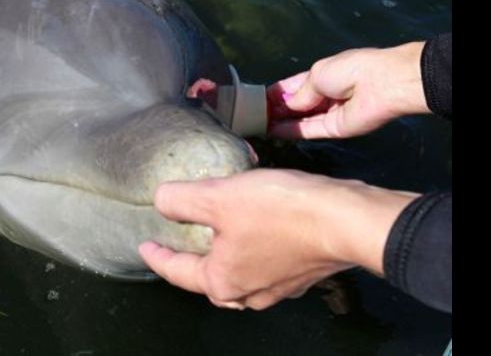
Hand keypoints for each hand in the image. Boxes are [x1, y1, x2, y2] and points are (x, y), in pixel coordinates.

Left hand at [139, 169, 417, 310]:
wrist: (347, 220)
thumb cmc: (279, 211)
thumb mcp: (219, 198)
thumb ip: (181, 200)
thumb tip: (160, 200)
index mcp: (222, 281)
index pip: (177, 272)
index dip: (157, 256)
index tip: (144, 245)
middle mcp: (249, 293)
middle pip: (209, 282)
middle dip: (191, 265)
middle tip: (179, 244)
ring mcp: (279, 287)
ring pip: (239, 277)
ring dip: (224, 259)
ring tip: (215, 237)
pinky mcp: (302, 272)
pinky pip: (265, 266)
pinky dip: (251, 251)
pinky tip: (254, 231)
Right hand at [267, 42, 429, 138]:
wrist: (380, 84)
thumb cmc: (348, 70)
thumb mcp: (316, 75)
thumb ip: (300, 94)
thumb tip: (286, 105)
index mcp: (320, 75)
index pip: (292, 86)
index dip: (275, 93)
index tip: (256, 100)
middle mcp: (323, 95)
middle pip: (295, 105)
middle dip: (275, 109)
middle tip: (252, 116)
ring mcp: (328, 113)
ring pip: (299, 120)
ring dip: (280, 122)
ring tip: (257, 125)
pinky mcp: (333, 130)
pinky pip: (308, 130)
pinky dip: (291, 131)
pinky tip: (273, 131)